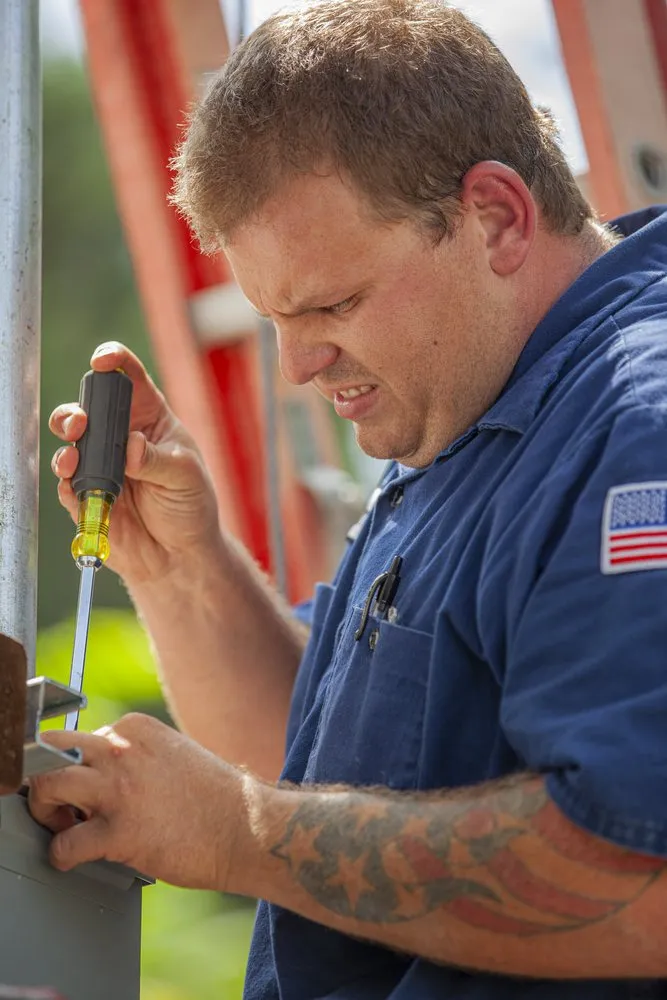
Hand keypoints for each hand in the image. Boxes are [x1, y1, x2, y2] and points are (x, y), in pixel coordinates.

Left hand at [27, 713, 244, 887]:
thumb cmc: (215, 798)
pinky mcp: (120, 832)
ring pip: (47, 785)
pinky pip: (65, 844)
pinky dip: (61, 855)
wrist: (247, 828)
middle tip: (61, 805)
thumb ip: (136, 756)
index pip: (79, 737)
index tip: (88, 790)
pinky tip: (75, 858)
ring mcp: (119, 789)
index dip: (78, 768)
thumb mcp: (173, 754)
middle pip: (52, 749)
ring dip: (45, 810)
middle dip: (47, 777)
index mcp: (136, 729)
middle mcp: (122, 750)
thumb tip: (103, 773)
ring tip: (62, 826)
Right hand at [50, 342, 219, 583]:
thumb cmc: (191, 506)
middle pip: (88, 409)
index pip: (130, 380)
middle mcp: (120, 437)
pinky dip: (66, 481)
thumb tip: (130, 447)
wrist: (180, 555)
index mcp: (149, 418)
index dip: (114, 361)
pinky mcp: (87, 496)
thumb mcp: (186, 476)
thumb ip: (156, 460)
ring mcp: (101, 466)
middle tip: (81, 423)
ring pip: (70, 444)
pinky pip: (67, 483)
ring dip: (67, 445)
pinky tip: (73, 482)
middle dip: (77, 410)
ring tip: (73, 456)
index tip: (102, 360)